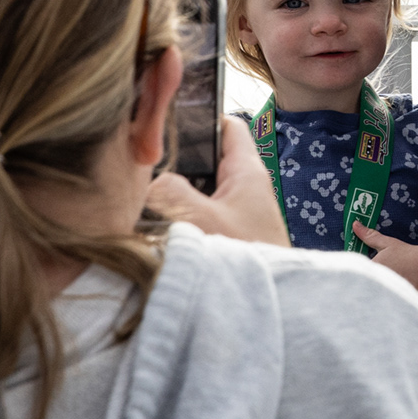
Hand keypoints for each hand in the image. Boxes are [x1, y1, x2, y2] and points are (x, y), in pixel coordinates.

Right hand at [146, 113, 289, 246]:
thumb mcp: (199, 219)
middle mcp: (246, 186)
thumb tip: (147, 180)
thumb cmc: (245, 258)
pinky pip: (203, 212)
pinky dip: (183, 213)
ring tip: (144, 186)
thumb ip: (169, 191)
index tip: (171, 115)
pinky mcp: (233, 235)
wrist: (273, 303)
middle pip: (209, 156)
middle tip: (145, 156)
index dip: (202, 115)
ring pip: (203, 186)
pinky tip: (158, 221)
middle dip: (179, 155)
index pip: (228, 125)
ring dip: (178, 188)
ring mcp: (240, 212)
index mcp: (247, 170)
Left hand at [353, 225, 417, 299]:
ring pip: (367, 296)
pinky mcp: (392, 302)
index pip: (354, 271)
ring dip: (364, 295)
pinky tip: (373, 304)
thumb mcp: (388, 244)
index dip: (346, 274)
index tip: (342, 276)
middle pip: (358, 286)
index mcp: (374, 266)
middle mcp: (379, 281)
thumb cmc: (407, 255)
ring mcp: (385, 293)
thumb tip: (354, 224)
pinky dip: (374, 304)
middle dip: (353, 287)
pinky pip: (377, 305)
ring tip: (360, 298)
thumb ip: (369, 236)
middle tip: (348, 289)